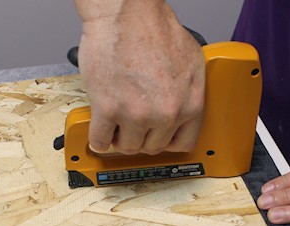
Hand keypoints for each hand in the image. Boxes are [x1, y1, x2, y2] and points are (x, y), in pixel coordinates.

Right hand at [74, 1, 204, 154]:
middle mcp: (166, 113)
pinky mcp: (108, 109)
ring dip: (120, 138)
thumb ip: (189, 90)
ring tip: (117, 124)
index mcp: (190, 104)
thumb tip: (182, 104)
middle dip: (142, 137)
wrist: (126, 13)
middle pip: (153, 147)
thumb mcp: (191, 61)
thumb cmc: (154, 29)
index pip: (183, 143)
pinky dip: (98, 138)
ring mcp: (137, 114)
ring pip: (127, 146)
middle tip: (133, 126)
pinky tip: (100, 130)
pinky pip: (100, 140)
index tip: (158, 138)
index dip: (167, 142)